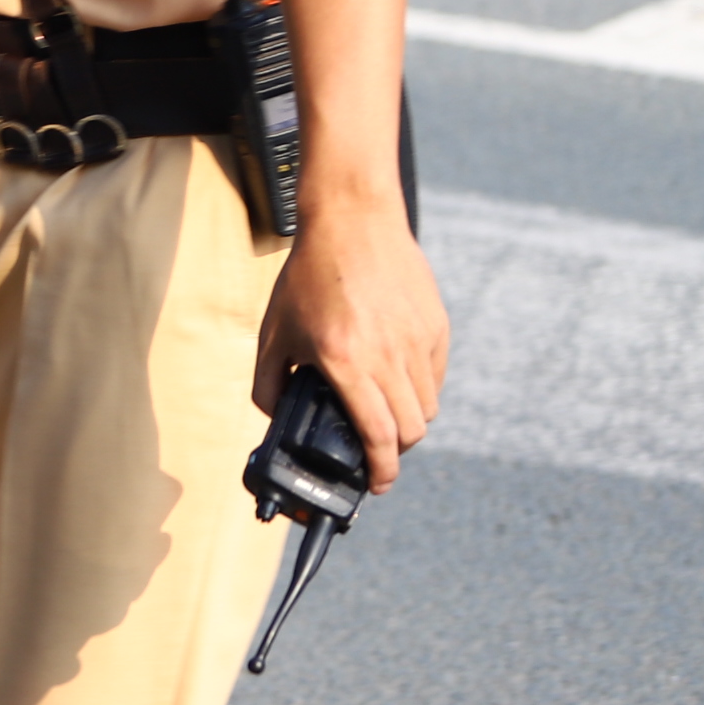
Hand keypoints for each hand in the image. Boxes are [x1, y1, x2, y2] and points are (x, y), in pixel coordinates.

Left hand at [254, 181, 449, 490]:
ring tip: (385, 417)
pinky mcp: (435, 326)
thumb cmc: (308, 276)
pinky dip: (420, 390)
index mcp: (345, 359)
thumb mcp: (274, 330)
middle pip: (411, 430)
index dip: (381, 469)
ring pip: (428, 406)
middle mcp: (387, 354)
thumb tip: (275, 419)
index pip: (377, 434)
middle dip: (396, 452)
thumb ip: (268, 382)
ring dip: (409, 422)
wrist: (352, 220)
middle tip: (378, 453)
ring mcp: (418, 340)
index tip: (377, 484)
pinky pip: (435, 376)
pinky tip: (397, 382)